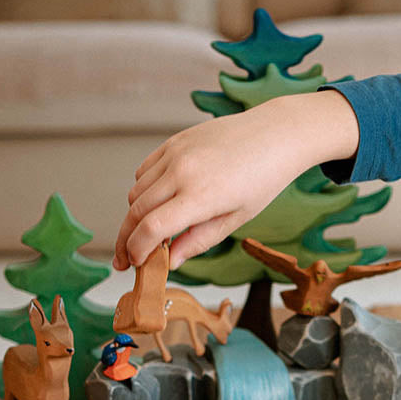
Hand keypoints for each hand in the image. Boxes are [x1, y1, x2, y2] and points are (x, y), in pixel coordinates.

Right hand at [114, 90, 358, 270]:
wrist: (275, 134)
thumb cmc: (263, 179)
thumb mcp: (236, 219)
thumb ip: (199, 241)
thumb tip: (170, 262)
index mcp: (201, 196)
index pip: (152, 228)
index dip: (137, 250)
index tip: (136, 265)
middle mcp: (182, 172)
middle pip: (136, 211)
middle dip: (126, 239)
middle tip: (126, 260)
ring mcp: (175, 153)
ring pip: (136, 191)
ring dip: (135, 215)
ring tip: (148, 232)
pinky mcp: (174, 141)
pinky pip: (144, 171)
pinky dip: (143, 190)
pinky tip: (157, 202)